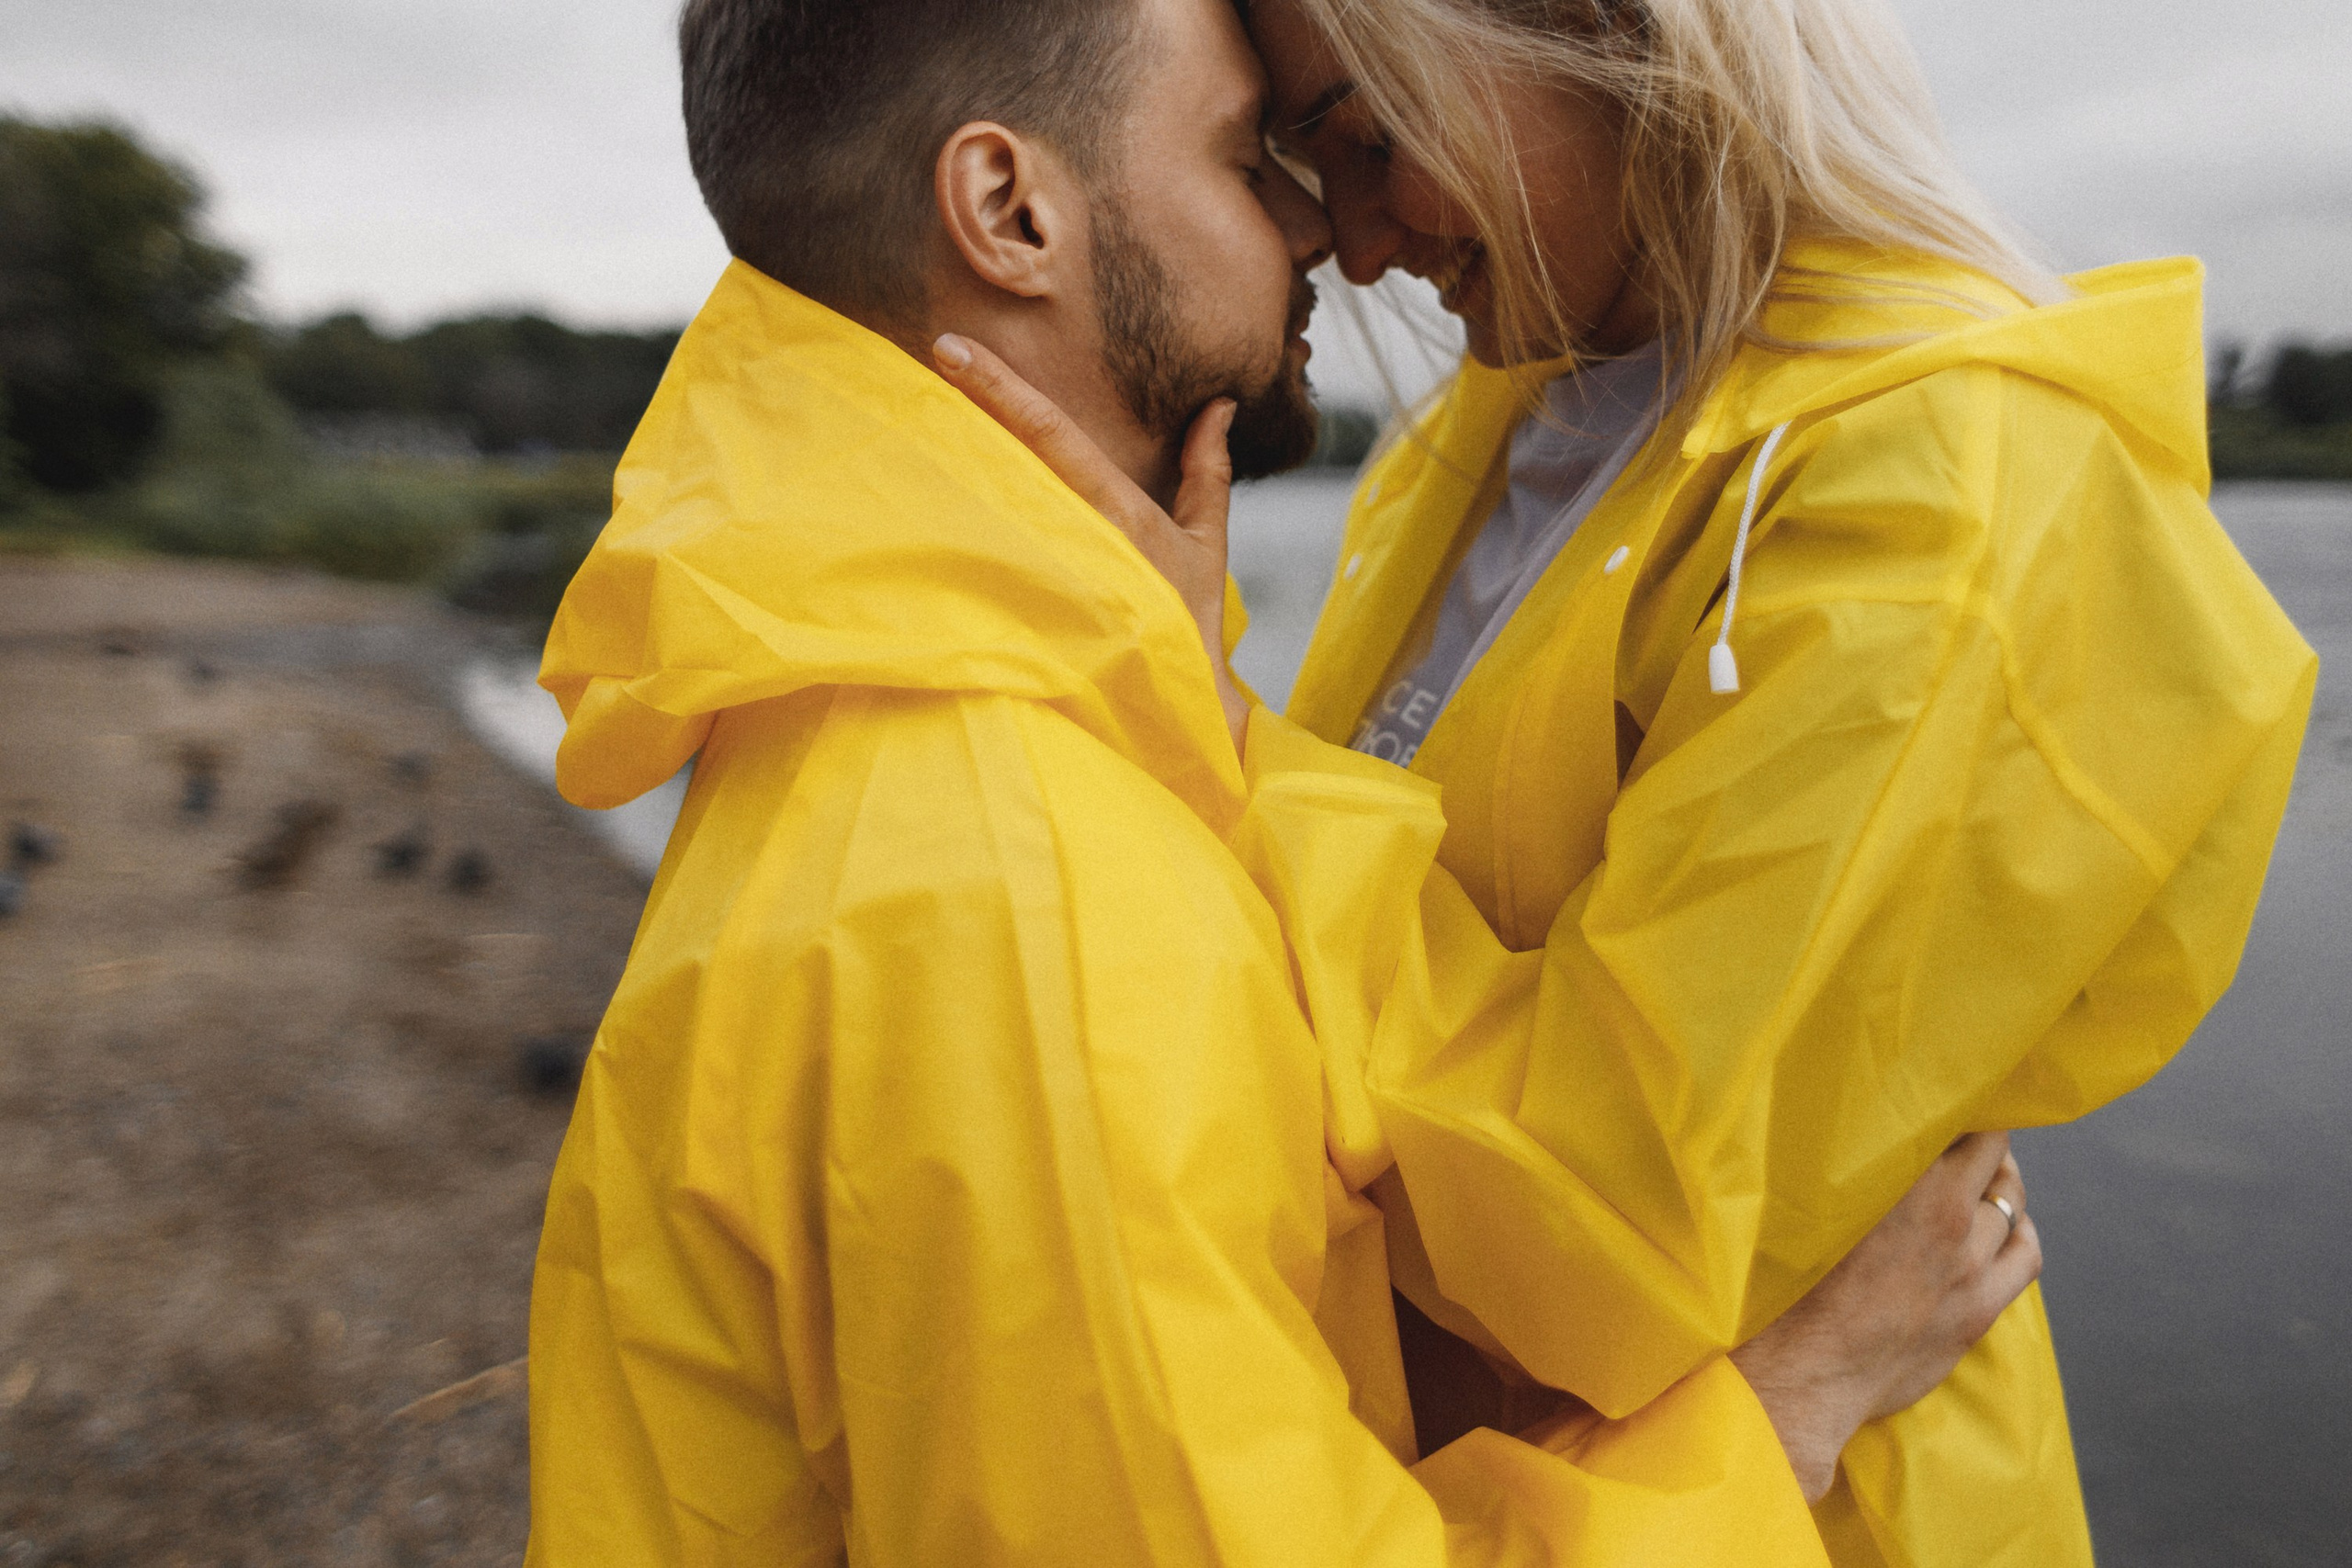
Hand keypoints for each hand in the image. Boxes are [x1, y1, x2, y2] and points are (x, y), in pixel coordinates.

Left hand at [933, 333, 1251, 750]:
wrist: (1178, 700)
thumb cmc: (1191, 619)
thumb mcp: (1207, 543)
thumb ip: (1208, 472)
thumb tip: (1217, 405)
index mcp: (1117, 508)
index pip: (1050, 433)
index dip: (1002, 387)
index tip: (954, 349)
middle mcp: (1076, 531)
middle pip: (1010, 453)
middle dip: (974, 401)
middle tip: (937, 348)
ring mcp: (1048, 567)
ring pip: (993, 496)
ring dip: (961, 451)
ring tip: (925, 401)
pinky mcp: (1030, 602)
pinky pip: (990, 547)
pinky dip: (966, 511)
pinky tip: (931, 481)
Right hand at [1730, 1131, 2040, 1502]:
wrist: (1801, 1374)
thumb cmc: (1785, 1287)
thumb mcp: (1806, 1206)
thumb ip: (1841, 1163)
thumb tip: (1841, 1125)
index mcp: (1905, 1184)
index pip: (1962, 1121)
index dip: (1958, 1102)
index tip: (1942, 1094)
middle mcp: (1948, 1218)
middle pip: (1993, 1156)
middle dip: (1980, 1138)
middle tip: (1956, 1130)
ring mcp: (1970, 1267)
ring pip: (2008, 1203)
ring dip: (1996, 1183)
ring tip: (1976, 1176)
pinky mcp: (1979, 1309)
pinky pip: (2025, 1254)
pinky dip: (2019, 1230)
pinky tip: (2003, 1226)